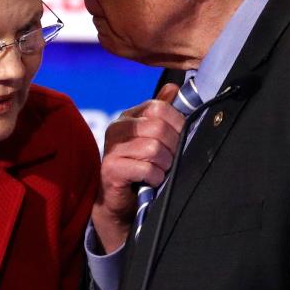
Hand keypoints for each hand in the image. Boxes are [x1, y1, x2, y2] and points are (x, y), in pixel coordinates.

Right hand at [93, 83, 184, 252]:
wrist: (120, 202)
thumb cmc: (140, 167)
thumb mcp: (152, 137)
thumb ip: (162, 112)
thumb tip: (173, 88)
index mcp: (128, 116)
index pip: (160, 108)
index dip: (177, 124)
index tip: (178, 140)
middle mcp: (117, 128)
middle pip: (159, 128)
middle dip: (172, 148)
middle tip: (170, 161)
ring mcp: (112, 148)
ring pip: (154, 149)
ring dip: (164, 165)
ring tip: (160, 171)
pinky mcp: (111, 169)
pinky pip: (146, 169)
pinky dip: (155, 178)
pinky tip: (151, 181)